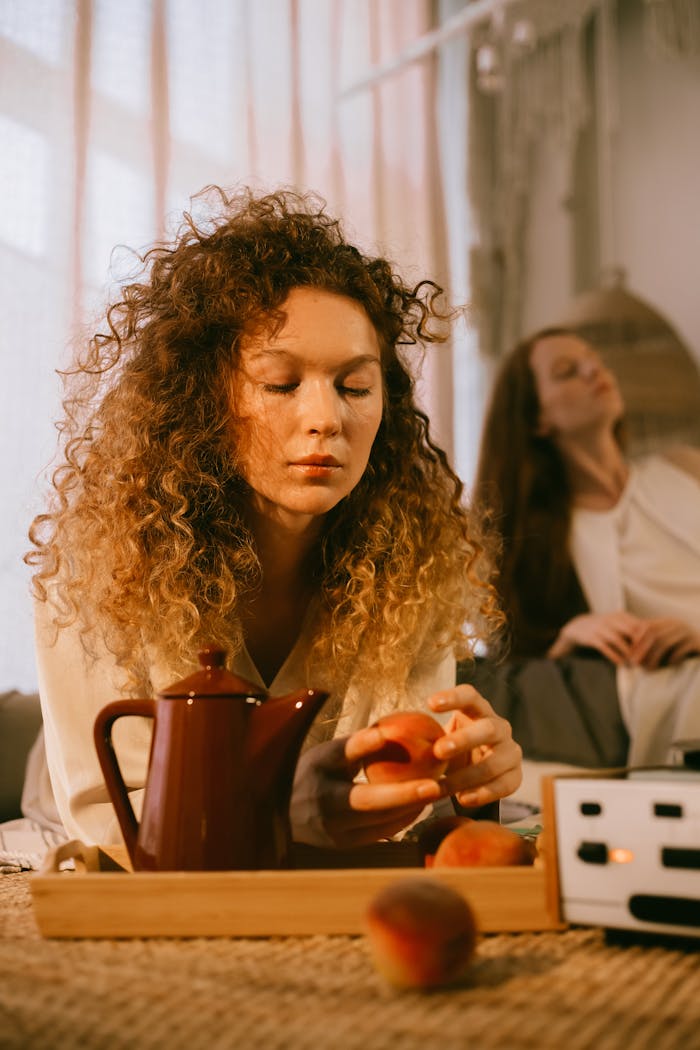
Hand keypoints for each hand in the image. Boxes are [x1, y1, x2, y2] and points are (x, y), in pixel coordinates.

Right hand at [290, 726, 443, 848]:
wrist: (282, 812)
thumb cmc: (313, 773)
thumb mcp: (327, 754)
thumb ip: (355, 746)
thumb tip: (390, 731)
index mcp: (318, 770)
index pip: (340, 755)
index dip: (361, 744)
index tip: (384, 732)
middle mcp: (323, 803)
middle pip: (367, 800)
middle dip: (405, 794)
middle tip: (435, 784)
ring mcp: (332, 829)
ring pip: (379, 821)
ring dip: (410, 808)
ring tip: (436, 793)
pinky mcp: (342, 845)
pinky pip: (379, 833)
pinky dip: (401, 820)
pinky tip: (419, 807)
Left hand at [427, 685, 522, 810]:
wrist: (474, 775)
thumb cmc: (449, 751)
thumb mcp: (438, 738)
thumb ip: (419, 735)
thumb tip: (379, 735)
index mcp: (478, 710)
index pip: (470, 696)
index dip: (453, 698)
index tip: (430, 704)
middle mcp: (499, 727)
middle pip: (487, 728)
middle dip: (464, 739)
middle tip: (439, 751)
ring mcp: (511, 751)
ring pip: (494, 762)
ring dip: (466, 776)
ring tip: (441, 788)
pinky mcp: (516, 775)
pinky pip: (504, 785)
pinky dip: (482, 793)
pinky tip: (462, 799)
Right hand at [547, 611, 644, 664]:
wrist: (579, 627)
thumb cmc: (605, 628)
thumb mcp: (619, 624)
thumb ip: (634, 630)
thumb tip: (655, 641)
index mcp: (621, 616)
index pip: (640, 626)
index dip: (648, 639)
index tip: (652, 652)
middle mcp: (611, 619)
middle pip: (631, 632)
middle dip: (639, 648)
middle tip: (644, 660)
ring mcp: (601, 628)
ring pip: (619, 640)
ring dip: (627, 654)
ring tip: (633, 664)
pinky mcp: (592, 637)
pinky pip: (605, 647)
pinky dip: (614, 656)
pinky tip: (620, 663)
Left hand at [627, 618, 699, 669]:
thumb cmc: (683, 651)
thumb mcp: (665, 645)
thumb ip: (651, 644)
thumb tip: (630, 653)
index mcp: (668, 622)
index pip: (647, 627)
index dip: (636, 640)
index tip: (628, 654)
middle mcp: (677, 624)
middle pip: (654, 634)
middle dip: (642, 650)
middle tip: (635, 664)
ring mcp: (688, 632)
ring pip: (665, 642)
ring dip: (654, 657)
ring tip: (648, 669)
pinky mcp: (697, 642)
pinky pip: (680, 650)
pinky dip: (671, 659)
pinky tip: (667, 667)